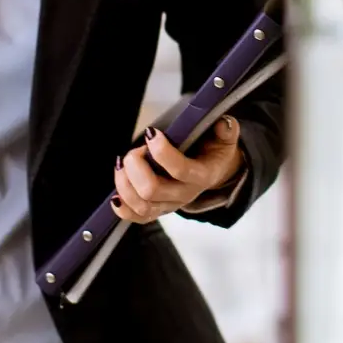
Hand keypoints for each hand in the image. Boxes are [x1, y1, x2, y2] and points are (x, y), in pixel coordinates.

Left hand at [112, 117, 245, 223]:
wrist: (213, 171)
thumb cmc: (213, 152)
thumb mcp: (224, 139)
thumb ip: (227, 131)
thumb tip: (223, 125)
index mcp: (202, 175)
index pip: (180, 169)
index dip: (161, 152)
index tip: (151, 133)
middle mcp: (185, 194)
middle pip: (152, 190)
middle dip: (135, 166)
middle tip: (135, 151)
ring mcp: (170, 205)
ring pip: (141, 204)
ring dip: (124, 183)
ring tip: (122, 164)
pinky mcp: (157, 211)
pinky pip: (136, 217)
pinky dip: (122, 208)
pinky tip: (116, 195)